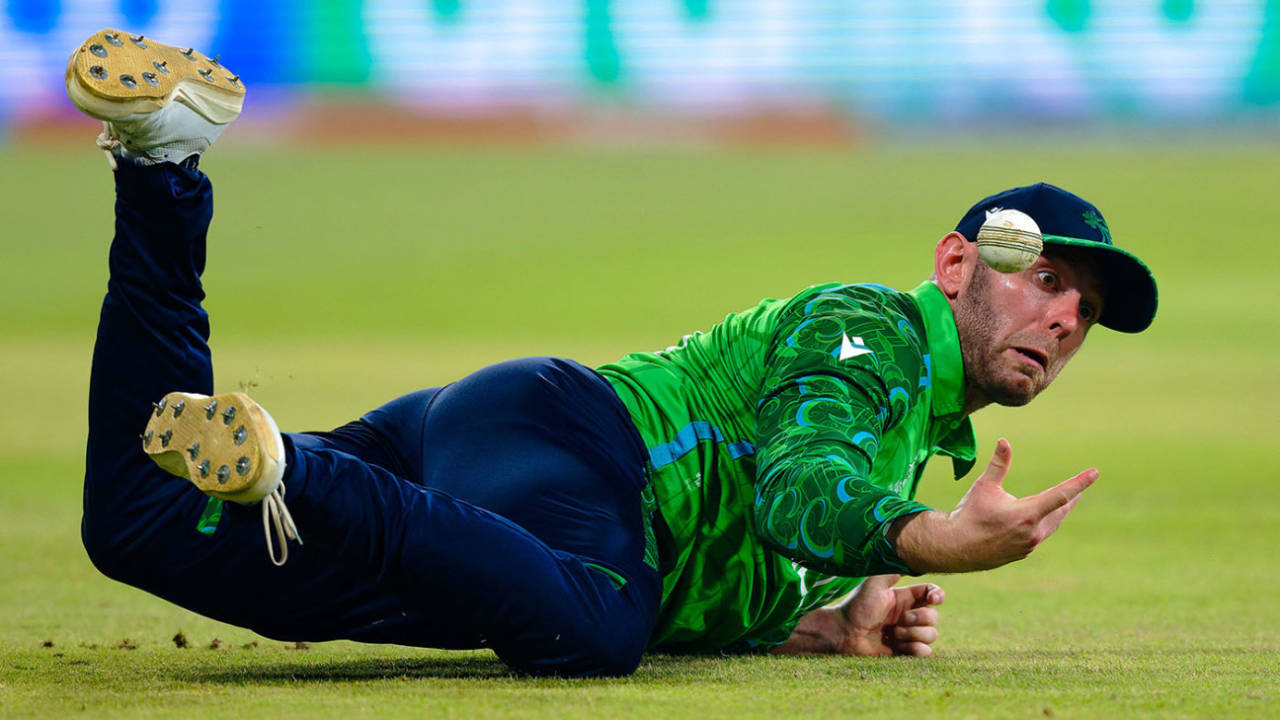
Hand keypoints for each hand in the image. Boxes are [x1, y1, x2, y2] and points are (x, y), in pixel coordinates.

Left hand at [772, 574, 943, 656]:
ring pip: (932, 635)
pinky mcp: (904, 652)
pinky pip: (925, 652)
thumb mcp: (875, 583)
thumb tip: (909, 553)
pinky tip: (899, 645)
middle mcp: (908, 615)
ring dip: (914, 634)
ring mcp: (907, 634)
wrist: (844, 632)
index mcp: (904, 598)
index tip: (933, 599)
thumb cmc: (857, 606)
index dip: (938, 596)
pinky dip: (916, 649)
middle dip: (920, 618)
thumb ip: (893, 571)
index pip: (932, 594)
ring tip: (894, 634)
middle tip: (900, 619)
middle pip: (934, 617)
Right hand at [890, 438, 1097, 572]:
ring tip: (1068, 502)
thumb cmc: (969, 514)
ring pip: (1052, 524)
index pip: (1061, 495)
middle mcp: (1033, 532)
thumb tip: (1004, 441)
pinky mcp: (1023, 552)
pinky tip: (1039, 520)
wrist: (956, 548)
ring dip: (1060, 511)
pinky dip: (1044, 523)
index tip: (1095, 472)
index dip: (1079, 482)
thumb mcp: (983, 487)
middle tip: (1083, 487)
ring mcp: (1029, 545)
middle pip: (1061, 510)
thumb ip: (998, 464)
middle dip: (1072, 497)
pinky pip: (1040, 534)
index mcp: (1027, 514)